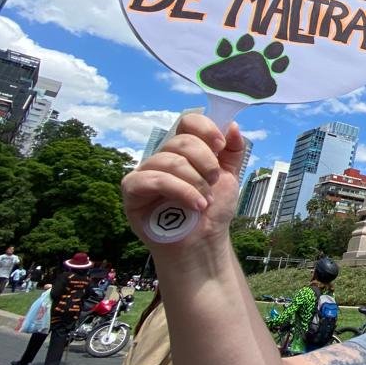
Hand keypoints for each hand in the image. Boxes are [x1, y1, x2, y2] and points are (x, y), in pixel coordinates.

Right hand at [121, 113, 244, 250]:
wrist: (203, 242)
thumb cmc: (212, 210)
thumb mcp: (229, 176)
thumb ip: (233, 151)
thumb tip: (233, 125)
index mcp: (185, 150)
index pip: (188, 122)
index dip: (206, 129)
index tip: (221, 146)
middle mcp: (163, 156)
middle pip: (182, 141)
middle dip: (206, 163)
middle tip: (214, 182)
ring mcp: (146, 172)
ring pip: (170, 160)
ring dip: (195, 182)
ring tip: (205, 201)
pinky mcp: (133, 190)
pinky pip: (153, 179)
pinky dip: (180, 191)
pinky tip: (195, 205)